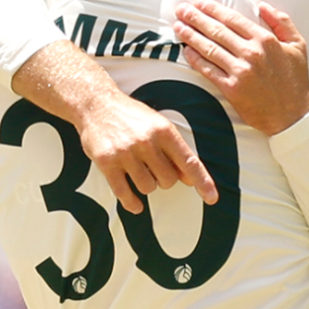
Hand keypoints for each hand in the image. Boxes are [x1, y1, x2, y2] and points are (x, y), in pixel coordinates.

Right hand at [75, 92, 217, 213]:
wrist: (96, 104)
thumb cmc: (132, 116)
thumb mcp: (158, 125)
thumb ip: (174, 150)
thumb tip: (189, 179)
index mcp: (164, 131)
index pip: (189, 161)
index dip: (202, 181)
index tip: (212, 198)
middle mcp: (146, 142)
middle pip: (168, 180)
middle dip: (165, 180)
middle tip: (154, 167)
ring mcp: (126, 153)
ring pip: (148, 188)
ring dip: (146, 185)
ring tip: (139, 171)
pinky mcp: (107, 163)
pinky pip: (124, 193)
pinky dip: (132, 203)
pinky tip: (136, 205)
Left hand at [174, 0, 308, 134]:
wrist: (293, 115)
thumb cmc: (295, 80)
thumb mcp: (298, 45)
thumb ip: (282, 22)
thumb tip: (263, 5)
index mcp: (265, 40)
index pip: (232, 19)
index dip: (213, 9)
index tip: (199, 2)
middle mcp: (251, 53)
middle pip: (217, 31)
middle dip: (196, 18)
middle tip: (181, 10)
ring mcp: (240, 71)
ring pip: (209, 48)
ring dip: (191, 36)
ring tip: (178, 26)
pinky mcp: (232, 89)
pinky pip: (209, 70)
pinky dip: (196, 59)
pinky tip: (186, 50)